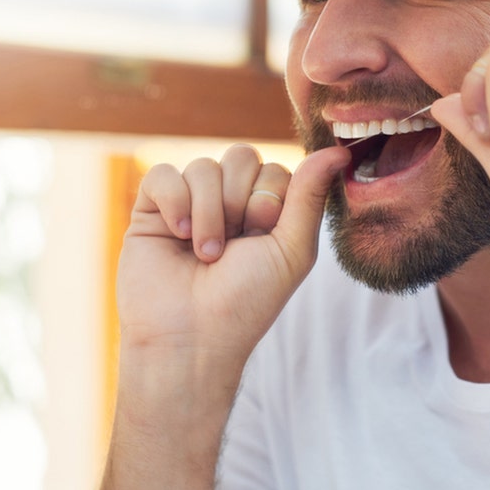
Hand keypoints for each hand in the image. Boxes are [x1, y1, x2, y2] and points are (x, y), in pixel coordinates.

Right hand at [115, 144, 349, 373]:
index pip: (274, 168)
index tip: (261, 235)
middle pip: (240, 156)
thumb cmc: (247, 301)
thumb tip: (338, 151)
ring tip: (205, 254)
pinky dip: (174, 202)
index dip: (270, 198)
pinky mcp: (151, 210)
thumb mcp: (291, 249)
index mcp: (265, 211)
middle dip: (239, 201)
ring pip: (202, 166)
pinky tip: (178, 235)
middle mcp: (228, 203)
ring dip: (208, 213)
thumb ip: (310, 196)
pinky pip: (162, 174)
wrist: (191, 338)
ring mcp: (189, 204)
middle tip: (232, 246)